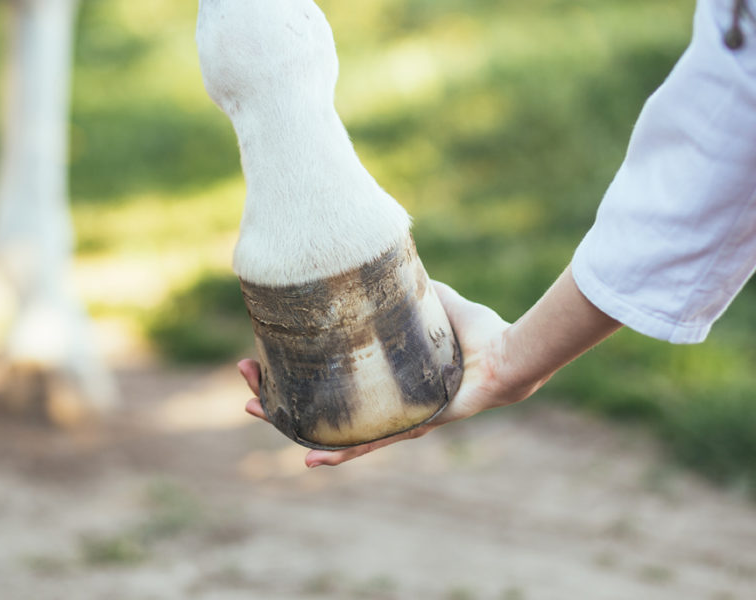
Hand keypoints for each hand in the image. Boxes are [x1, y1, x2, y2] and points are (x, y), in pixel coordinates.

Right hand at [239, 281, 526, 467]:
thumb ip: (411, 288)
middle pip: (320, 404)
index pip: (331, 374)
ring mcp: (393, 418)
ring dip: (293, 424)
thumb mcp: (437, 301)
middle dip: (279, 394)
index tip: (265, 352)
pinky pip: (369, 446)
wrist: (508, 356)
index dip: (296, 367)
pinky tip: (309, 460)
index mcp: (383, 373)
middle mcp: (383, 400)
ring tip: (258, 412)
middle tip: (248, 381)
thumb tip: (385, 259)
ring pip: (333, 428)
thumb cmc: (480, 331)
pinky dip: (339, 455)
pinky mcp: (409, 428)